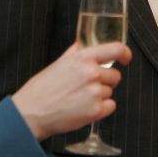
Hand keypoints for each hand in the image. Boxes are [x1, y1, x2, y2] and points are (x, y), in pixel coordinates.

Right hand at [12, 42, 131, 140]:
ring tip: (79, 98)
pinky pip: (110, 106)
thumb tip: (84, 44)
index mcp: (83, 58)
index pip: (116, 49)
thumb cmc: (42, 88)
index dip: (125, 54)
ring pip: (110, 92)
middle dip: (104, 81)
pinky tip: (84, 108)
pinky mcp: (95, 111)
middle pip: (115, 75)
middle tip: (85, 87)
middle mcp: (91, 73)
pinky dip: (101, 108)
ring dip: (100, 95)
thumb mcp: (59, 62)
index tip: (126, 59)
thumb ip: (76, 52)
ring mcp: (94, 93)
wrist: (31, 112)